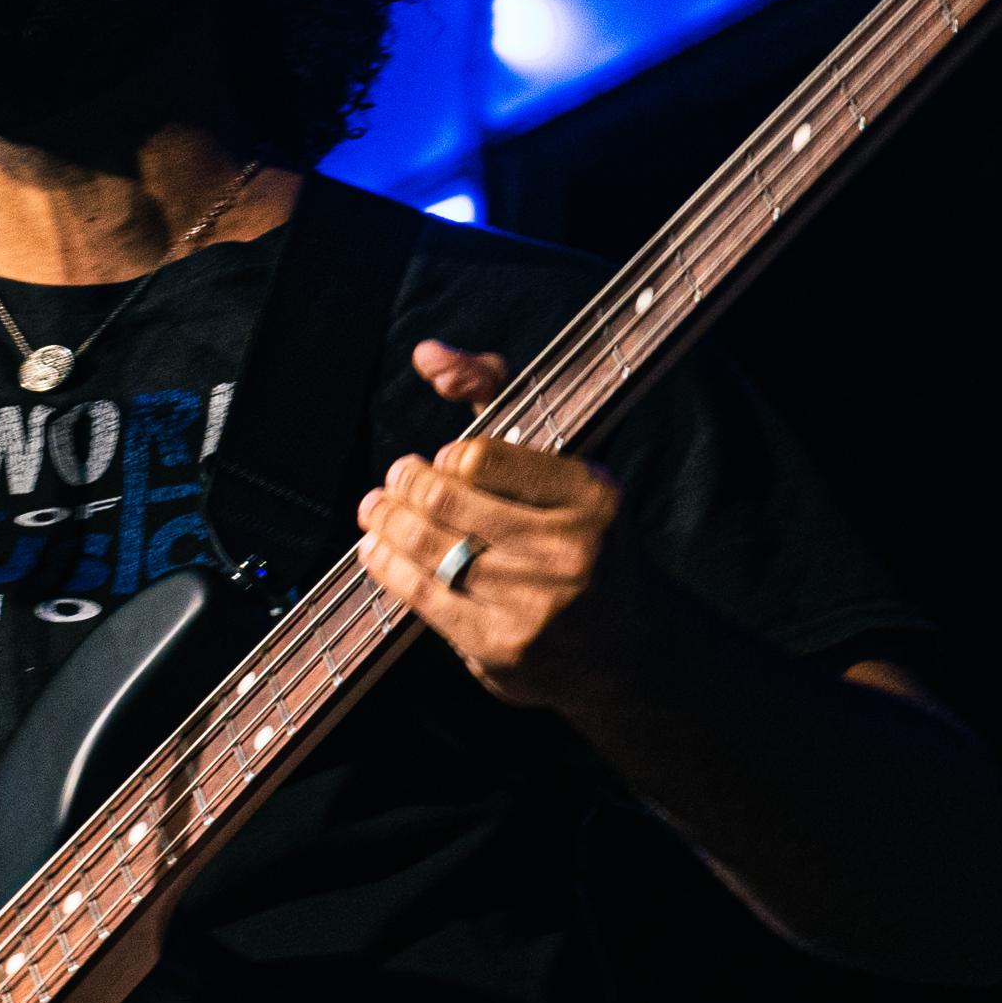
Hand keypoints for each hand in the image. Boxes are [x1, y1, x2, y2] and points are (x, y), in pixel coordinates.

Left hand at [353, 340, 665, 707]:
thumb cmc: (579, 537)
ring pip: (428, 548)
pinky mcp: (502, 648)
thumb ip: (493, 391)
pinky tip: (375, 550)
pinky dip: (386, 566)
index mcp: (590, 496)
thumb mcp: (558, 463)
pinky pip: (423, 596)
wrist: (627, 648)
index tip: (441, 463)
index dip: (445, 458)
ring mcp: (536, 604)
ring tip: (374, 510)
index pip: (479, 457)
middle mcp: (570, 549)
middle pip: (446, 502)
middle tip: (390, 483)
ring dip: (385, 523)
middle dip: (402, 487)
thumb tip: (426, 354)